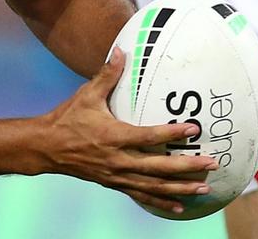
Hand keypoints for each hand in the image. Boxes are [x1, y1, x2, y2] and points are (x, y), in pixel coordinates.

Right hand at [40, 48, 219, 214]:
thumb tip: (121, 51)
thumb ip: (107, 74)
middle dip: (187, 166)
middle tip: (211, 164)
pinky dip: (160, 201)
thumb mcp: (87, 94)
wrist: (47, 147)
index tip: (193, 130)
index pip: (148, 137)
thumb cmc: (67, 118)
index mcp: (113, 136)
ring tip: (203, 187)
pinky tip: (178, 206)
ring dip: (179, 188)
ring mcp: (117, 175)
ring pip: (153, 186)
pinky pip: (141, 195)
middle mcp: (118, 159)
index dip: (171, 134)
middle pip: (158, 167)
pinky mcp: (114, 183)